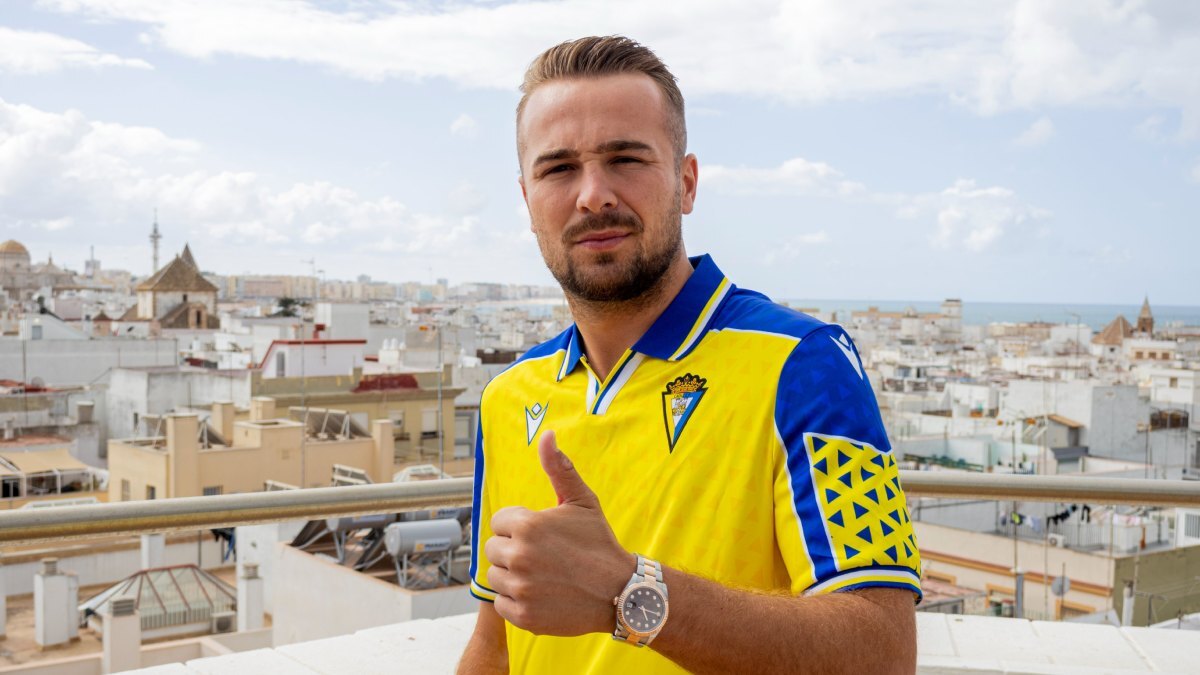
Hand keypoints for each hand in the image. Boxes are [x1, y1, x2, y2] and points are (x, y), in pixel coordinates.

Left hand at [484, 430, 634, 635]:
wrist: (620, 591)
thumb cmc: (599, 543)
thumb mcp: (582, 501)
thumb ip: (559, 468)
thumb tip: (546, 435)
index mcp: (527, 526)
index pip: (499, 521)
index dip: (518, 526)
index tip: (541, 535)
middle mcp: (519, 557)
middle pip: (493, 549)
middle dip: (513, 549)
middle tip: (542, 556)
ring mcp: (520, 589)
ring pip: (496, 576)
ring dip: (512, 575)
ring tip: (542, 574)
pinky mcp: (523, 616)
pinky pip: (501, 603)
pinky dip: (515, 600)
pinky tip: (540, 593)